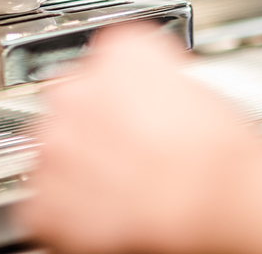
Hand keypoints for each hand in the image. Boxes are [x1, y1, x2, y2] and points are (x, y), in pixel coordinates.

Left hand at [16, 23, 260, 253]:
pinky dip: (68, 208)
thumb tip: (153, 97)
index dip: (126, 84)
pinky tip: (106, 211)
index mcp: (118, 51)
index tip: (136, 100)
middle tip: (132, 146)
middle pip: (73, 96)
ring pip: (55, 145)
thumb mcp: (198, 87)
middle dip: (94, 120)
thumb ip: (156, 80)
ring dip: (79, 161)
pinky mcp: (44, 198)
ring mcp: (55, 142)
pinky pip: (46, 198)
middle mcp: (77, 88)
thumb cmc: (217, 153)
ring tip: (122, 183)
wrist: (211, 205)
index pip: (109, 55)